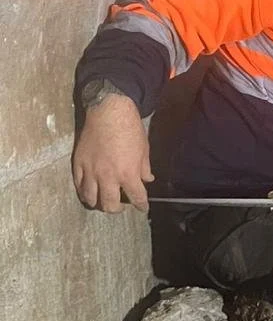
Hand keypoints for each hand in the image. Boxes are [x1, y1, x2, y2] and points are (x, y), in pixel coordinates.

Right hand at [72, 91, 153, 212]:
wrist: (109, 112)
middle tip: (120, 205)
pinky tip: (88, 192)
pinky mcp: (78, 163)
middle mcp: (108, 176)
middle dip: (117, 209)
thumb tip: (146, 179)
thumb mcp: (144, 150)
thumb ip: (144, 168)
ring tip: (102, 201)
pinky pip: (78, 184)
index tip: (142, 207)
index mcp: (127, 174)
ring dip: (97, 203)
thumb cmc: (130, 129)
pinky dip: (83, 191)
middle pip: (109, 204)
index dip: (141, 205)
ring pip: (90, 198)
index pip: (136, 197)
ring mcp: (90, 171)